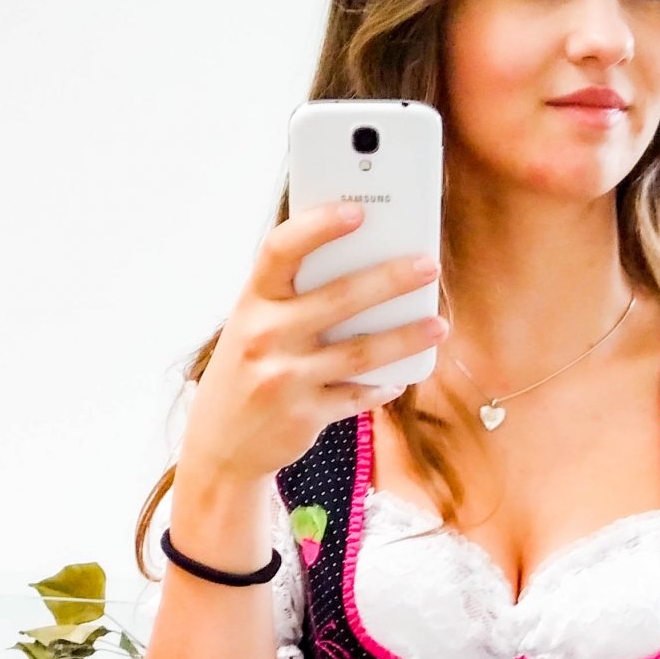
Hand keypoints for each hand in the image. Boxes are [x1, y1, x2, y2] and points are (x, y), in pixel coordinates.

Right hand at [178, 200, 445, 490]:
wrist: (221, 447)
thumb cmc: (246, 372)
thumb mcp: (251, 327)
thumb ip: (291, 298)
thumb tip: (359, 264)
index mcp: (252, 303)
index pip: (281, 250)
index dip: (319, 226)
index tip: (358, 211)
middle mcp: (265, 336)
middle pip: (339, 298)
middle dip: (391, 279)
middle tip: (428, 266)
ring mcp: (285, 378)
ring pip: (359, 352)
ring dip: (405, 337)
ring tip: (438, 325)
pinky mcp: (304, 416)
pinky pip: (357, 396)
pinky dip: (383, 386)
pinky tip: (401, 376)